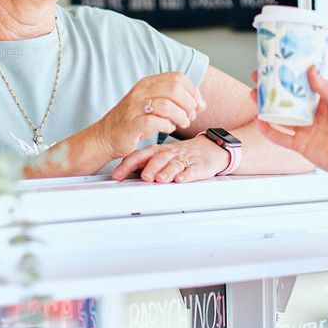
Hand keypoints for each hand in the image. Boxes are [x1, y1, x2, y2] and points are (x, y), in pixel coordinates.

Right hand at [91, 72, 205, 155]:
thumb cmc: (133, 122)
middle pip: (175, 89)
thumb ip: (177, 102)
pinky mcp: (131, 124)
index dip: (193, 91)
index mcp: (147, 83)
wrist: (105, 136)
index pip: (178, 77)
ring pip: (167, 104)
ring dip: (181, 116)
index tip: (197, 106)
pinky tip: (168, 129)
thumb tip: (202, 104)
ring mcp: (135, 107)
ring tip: (182, 124)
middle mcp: (141, 91)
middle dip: (189, 104)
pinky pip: (155, 121)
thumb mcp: (154, 105)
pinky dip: (167, 126)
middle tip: (190, 117)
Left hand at [111, 135, 226, 183]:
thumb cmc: (182, 153)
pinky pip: (192, 170)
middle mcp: (170, 154)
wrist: (210, 147)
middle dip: (150, 168)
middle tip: (144, 177)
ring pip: (174, 164)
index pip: (140, 155)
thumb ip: (144, 163)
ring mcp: (184, 159)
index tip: (117, 174)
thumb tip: (123, 173)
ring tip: (161, 179)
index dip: (128, 165)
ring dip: (166, 172)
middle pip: (158, 159)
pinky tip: (181, 178)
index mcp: (158, 151)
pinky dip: (187, 174)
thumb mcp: (161, 155)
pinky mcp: (198, 166)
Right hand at [260, 67, 327, 179]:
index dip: (288, 76)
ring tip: (255, 96)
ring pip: (279, 117)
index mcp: (322, 102)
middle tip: (258, 79)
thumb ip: (326, 89)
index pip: (301, 85)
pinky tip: (259, 121)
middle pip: (286, 100)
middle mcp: (311, 114)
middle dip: (271, 90)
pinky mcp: (299, 145)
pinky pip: (280, 137)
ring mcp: (304, 130)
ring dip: (266, 108)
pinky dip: (268, 130)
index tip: (276, 66)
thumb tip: (312, 70)